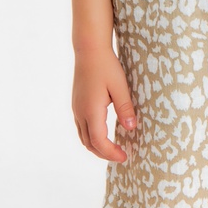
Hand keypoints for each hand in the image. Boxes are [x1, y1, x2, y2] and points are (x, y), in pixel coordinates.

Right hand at [72, 46, 136, 161]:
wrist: (89, 50)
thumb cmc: (106, 66)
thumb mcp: (120, 86)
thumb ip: (125, 108)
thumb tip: (131, 128)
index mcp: (91, 111)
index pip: (99, 141)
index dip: (111, 153)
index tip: (125, 157)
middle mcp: (80, 113)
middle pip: (89, 143)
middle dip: (104, 153)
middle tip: (121, 156)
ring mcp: (76, 109)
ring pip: (83, 137)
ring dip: (97, 146)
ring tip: (113, 148)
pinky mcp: (77, 104)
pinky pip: (82, 128)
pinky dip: (92, 137)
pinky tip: (103, 133)